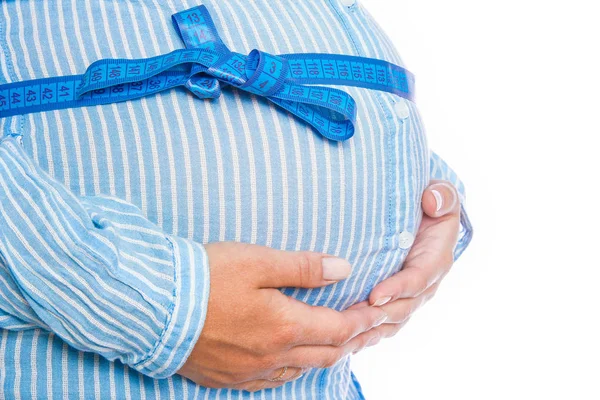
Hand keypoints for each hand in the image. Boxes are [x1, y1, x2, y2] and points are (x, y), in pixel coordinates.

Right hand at [177, 242, 387, 391]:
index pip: (338, 328)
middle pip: (326, 354)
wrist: (153, 307)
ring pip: (302, 370)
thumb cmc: (205, 278)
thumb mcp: (258, 261)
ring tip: (335, 341)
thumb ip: (304, 267)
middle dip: (351, 340)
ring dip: (324, 355)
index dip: (362, 319)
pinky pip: (273, 380)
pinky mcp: (229, 377)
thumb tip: (343, 270)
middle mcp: (273, 356)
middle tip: (365, 327)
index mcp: (284, 326)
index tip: (377, 310)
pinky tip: (292, 359)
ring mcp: (250, 371)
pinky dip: (294, 368)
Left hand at [348, 180, 460, 350]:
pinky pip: (382, 324)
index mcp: (436, 258)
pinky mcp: (395, 301)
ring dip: (370, 330)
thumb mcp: (440, 193)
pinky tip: (345, 341)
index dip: (399, 289)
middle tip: (351, 320)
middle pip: (403, 307)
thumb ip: (442, 195)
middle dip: (378, 316)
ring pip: (392, 321)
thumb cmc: (428, 201)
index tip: (375, 295)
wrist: (420, 214)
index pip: (419, 279)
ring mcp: (410, 296)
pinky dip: (366, 334)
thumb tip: (433, 201)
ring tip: (345, 334)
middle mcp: (425, 283)